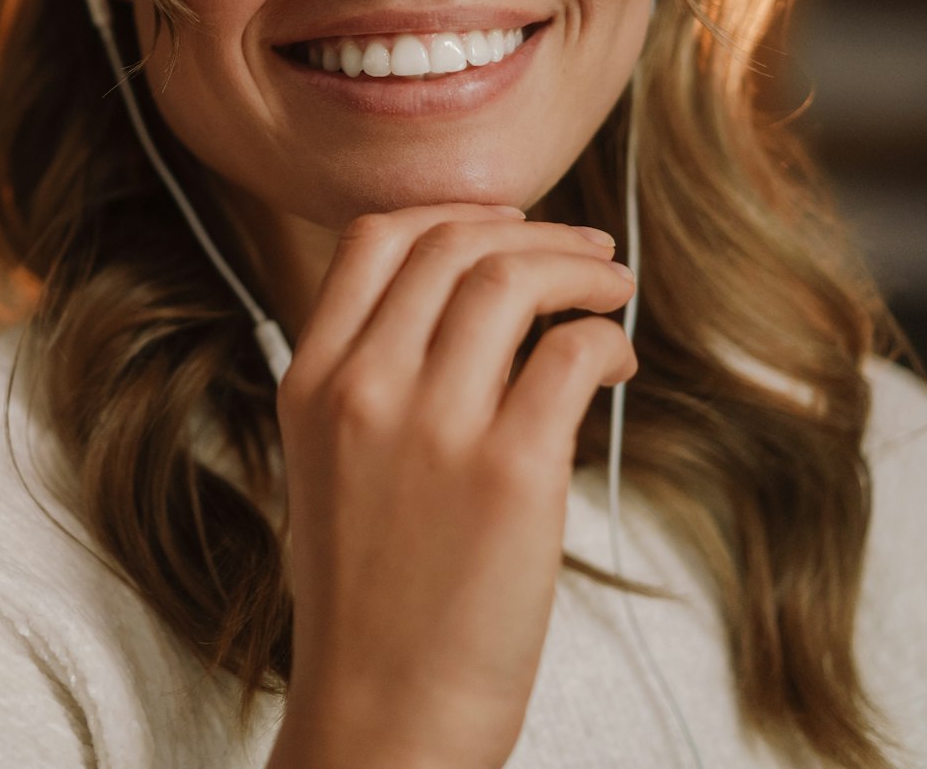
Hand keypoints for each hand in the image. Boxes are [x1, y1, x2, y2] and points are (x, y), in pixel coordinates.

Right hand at [265, 204, 636, 768]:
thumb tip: (468, 311)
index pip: (374, 237)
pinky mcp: (511, 475)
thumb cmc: (367, 601)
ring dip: (580, 270)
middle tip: (586, 254)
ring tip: (612, 289)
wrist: (382, 713)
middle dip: (535, 234)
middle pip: (453, 246)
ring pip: (512, 280)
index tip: (504, 227)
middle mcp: (363, 388)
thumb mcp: (328, 465)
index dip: (451, 214)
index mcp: (310, 382)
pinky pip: (572, 354)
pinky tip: (616, 360)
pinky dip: (606, 338)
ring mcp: (434, 428)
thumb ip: (370, 381)